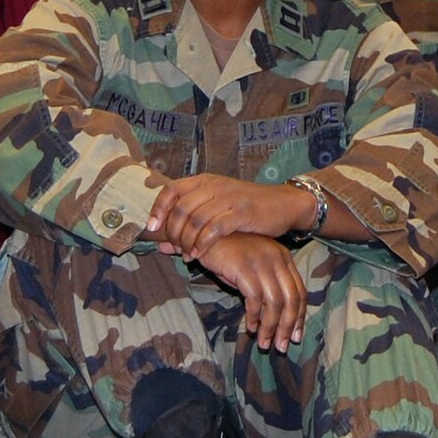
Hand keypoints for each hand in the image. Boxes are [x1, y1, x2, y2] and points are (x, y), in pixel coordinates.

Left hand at [148, 174, 303, 260]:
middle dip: (173, 232)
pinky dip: (202, 243)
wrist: (284, 204)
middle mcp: (214, 186)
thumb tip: (161, 246)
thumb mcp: (217, 209)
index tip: (152, 229)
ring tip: (187, 255)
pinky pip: (215, 229)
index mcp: (205, 181)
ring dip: (186, 241)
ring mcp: (229, 198)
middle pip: (181, 208)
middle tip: (175, 249)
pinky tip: (199, 254)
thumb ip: (190, 224)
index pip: (171, 190)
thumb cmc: (247, 210)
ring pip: (195, 220)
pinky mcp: (242, 212)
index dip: (158, 209)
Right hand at [195, 233, 308, 351]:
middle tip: (281, 347)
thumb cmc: (229, 255)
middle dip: (287, 327)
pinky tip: (249, 327)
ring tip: (264, 343)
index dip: (299, 317)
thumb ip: (268, 286)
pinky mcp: (244, 266)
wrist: (206, 234)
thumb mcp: (254, 268)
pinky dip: (253, 316)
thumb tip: (277, 320)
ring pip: (275, 302)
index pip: (299, 291)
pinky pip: (255, 298)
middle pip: (291, 298)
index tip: (295, 336)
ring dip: (270, 327)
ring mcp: (261, 261)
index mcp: (284, 257)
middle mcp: (277, 257)